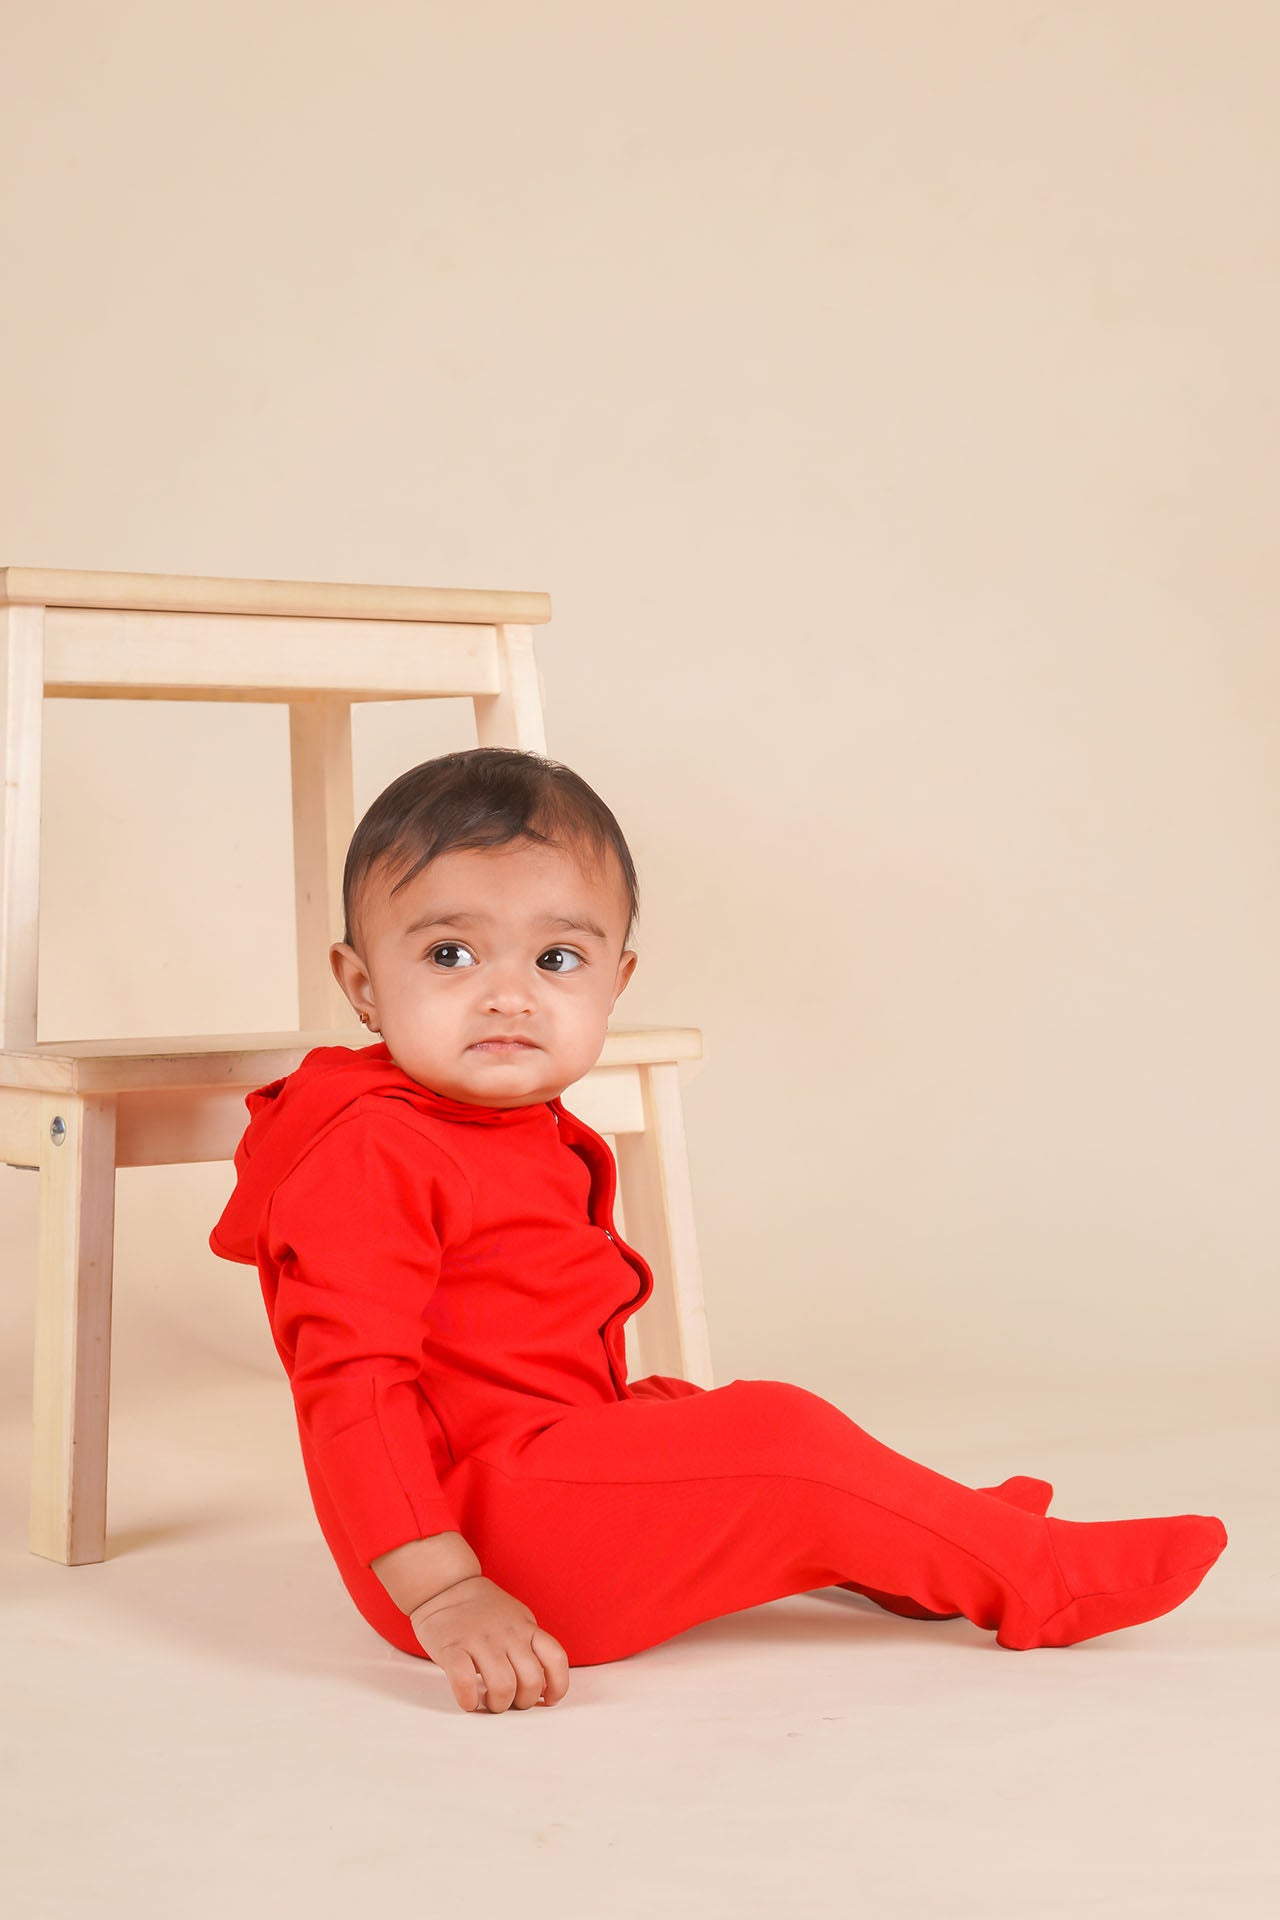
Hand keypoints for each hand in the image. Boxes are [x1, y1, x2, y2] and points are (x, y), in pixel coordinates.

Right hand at [409, 1574, 570, 1713]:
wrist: (445, 1588)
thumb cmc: (483, 1611)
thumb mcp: (516, 1620)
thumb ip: (530, 1647)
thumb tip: (542, 1685)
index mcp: (526, 1627)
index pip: (555, 1659)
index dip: (558, 1685)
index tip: (548, 1699)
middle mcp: (507, 1634)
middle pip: (531, 1681)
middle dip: (522, 1702)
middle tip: (509, 1700)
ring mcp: (480, 1640)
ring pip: (503, 1686)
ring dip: (498, 1704)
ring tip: (488, 1700)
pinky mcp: (451, 1648)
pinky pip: (465, 1682)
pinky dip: (469, 1700)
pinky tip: (468, 1700)